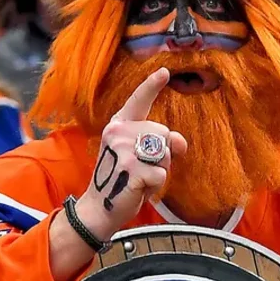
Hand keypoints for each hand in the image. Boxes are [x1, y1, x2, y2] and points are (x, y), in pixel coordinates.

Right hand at [74, 68, 188, 238]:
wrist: (100, 208)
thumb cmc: (122, 180)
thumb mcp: (138, 156)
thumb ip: (158, 143)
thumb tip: (179, 142)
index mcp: (118, 126)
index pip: (138, 102)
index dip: (152, 86)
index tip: (164, 72)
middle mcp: (118, 133)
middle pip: (162, 133)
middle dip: (162, 153)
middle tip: (142, 168)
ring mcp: (123, 151)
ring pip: (165, 153)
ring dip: (160, 169)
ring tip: (140, 178)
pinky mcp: (131, 170)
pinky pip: (162, 173)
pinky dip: (156, 185)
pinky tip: (139, 188)